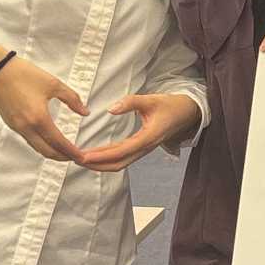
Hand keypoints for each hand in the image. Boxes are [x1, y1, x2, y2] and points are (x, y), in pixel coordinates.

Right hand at [0, 56, 90, 163]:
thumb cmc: (25, 74)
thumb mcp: (54, 84)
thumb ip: (72, 99)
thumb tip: (85, 113)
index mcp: (38, 118)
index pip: (58, 142)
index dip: (72, 152)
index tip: (83, 158)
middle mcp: (26, 127)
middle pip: (47, 151)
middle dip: (63, 157)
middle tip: (77, 158)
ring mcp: (17, 127)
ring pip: (37, 147)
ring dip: (52, 152)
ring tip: (66, 152)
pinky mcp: (11, 124)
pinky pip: (29, 140)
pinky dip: (41, 145)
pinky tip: (50, 141)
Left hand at [76, 93, 203, 172]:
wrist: (188, 113)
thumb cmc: (171, 105)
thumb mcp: (152, 99)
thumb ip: (131, 102)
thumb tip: (111, 109)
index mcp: (148, 137)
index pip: (121, 151)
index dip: (101, 155)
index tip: (84, 156)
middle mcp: (145, 147)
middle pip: (118, 163)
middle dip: (96, 164)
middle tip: (76, 160)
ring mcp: (143, 149)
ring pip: (120, 163)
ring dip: (100, 164)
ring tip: (81, 160)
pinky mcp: (141, 148)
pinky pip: (123, 158)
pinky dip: (107, 159)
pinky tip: (95, 156)